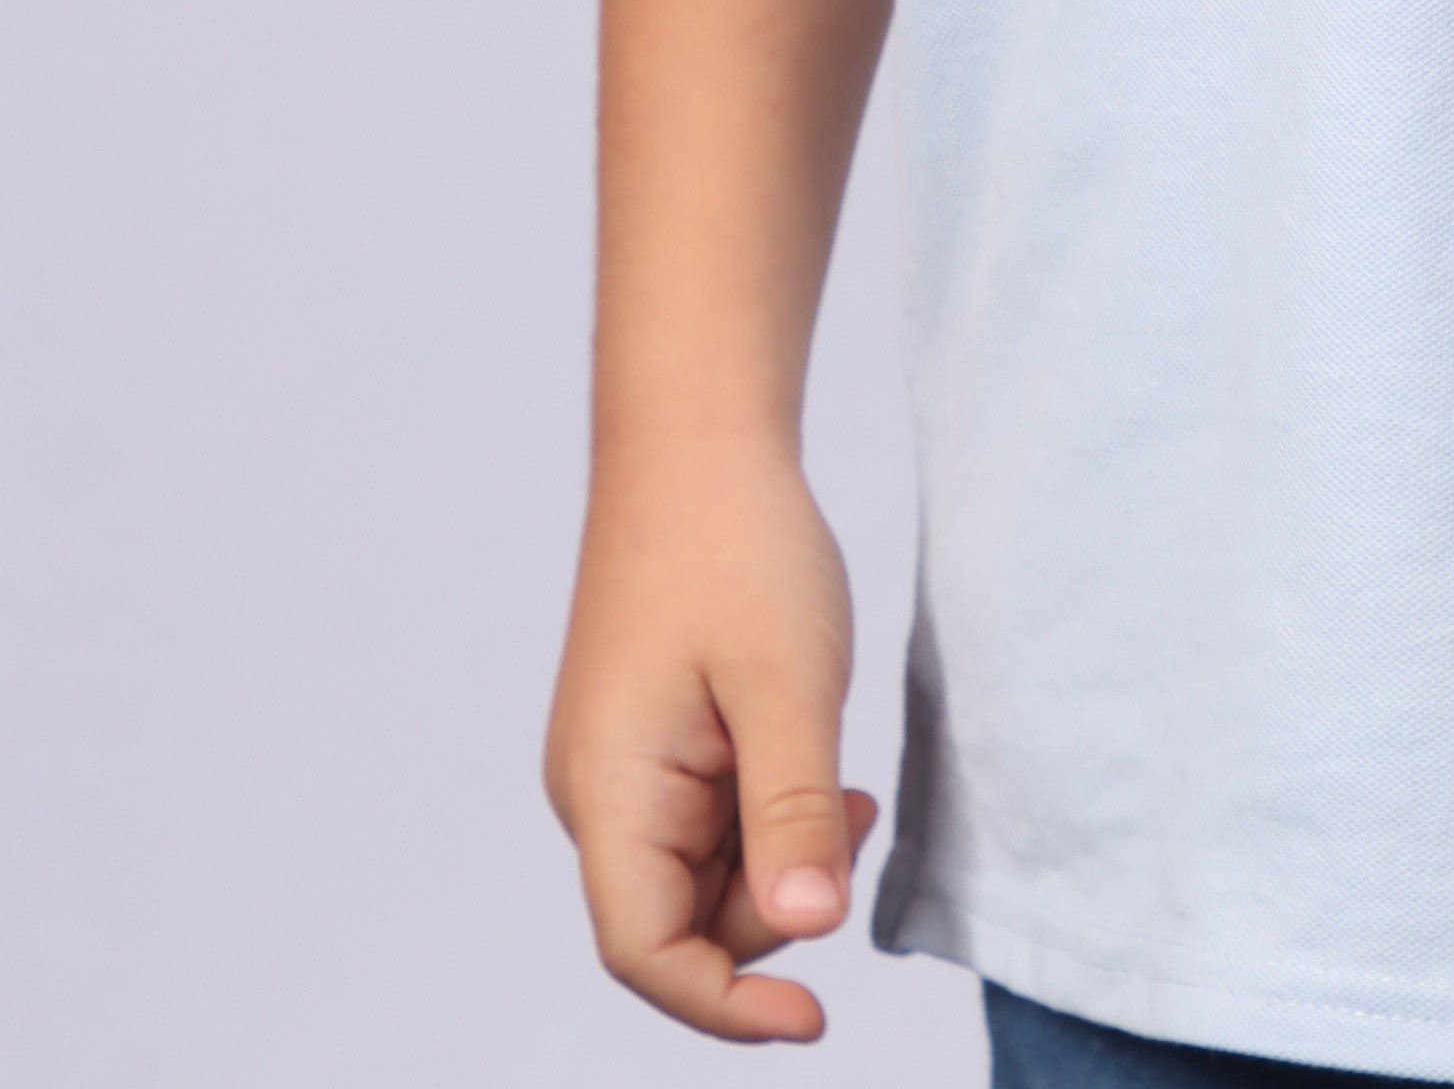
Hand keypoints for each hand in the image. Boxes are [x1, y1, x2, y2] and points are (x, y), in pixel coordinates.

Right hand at [546, 436, 879, 1041]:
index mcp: (607, 790)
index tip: (813, 1020)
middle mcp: (600, 792)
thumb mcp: (788, 684)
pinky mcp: (656, 741)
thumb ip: (791, 813)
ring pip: (702, 875)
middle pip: (680, 922)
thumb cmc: (737, 546)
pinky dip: (771, 819)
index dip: (724, 1004)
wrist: (699, 435)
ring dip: (779, 860)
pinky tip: (819, 766)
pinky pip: (712, 822)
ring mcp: (625, 765)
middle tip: (850, 819)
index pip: (646, 952)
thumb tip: (809, 931)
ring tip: (845, 788)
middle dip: (774, 909)